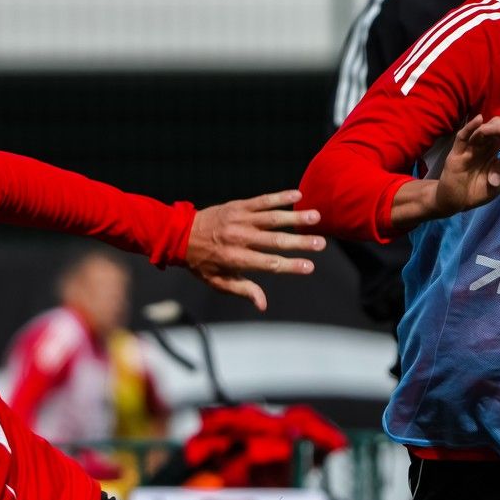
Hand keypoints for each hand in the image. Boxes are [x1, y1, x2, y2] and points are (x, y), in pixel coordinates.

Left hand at [183, 190, 325, 311]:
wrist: (180, 234)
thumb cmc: (201, 263)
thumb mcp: (218, 282)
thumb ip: (243, 290)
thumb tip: (263, 304)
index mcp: (236, 259)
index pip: (268, 263)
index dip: (290, 265)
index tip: (310, 266)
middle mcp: (239, 238)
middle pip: (275, 241)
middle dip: (300, 242)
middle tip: (320, 243)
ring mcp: (239, 219)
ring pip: (272, 218)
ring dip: (295, 217)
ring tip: (316, 216)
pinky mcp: (238, 206)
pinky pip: (262, 200)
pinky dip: (280, 197)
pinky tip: (297, 195)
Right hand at [433, 113, 499, 216]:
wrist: (456, 203)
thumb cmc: (476, 191)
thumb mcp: (497, 186)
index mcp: (493, 148)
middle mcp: (482, 144)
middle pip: (496, 124)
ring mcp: (469, 147)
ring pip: (483, 130)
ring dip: (499, 127)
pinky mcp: (457, 153)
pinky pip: (462, 137)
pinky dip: (470, 127)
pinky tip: (479, 119)